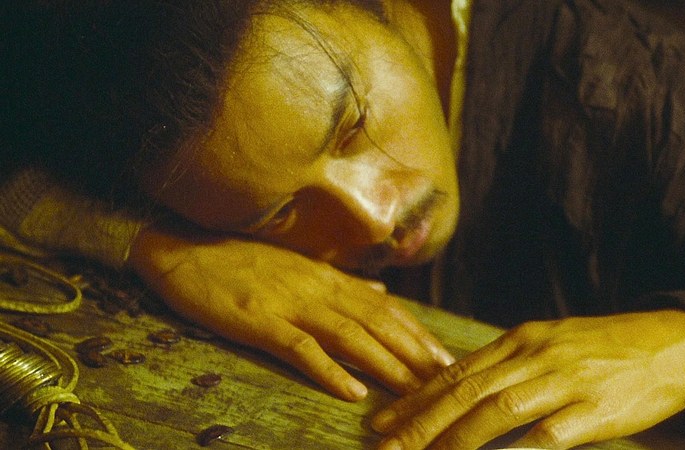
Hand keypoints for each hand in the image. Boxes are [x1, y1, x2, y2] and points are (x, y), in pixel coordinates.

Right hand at [127, 224, 454, 400]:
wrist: (183, 246)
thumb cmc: (240, 259)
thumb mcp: (298, 266)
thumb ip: (342, 282)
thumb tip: (381, 289)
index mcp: (328, 277)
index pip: (384, 306)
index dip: (416, 332)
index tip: (443, 357)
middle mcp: (318, 288)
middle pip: (376, 322)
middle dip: (413, 351)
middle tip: (444, 379)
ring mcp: (289, 303)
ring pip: (349, 335)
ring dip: (385, 363)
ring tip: (413, 389)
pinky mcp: (260, 321)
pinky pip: (300, 348)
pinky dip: (329, 369)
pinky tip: (352, 390)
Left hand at [372, 311, 684, 448]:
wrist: (673, 343)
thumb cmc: (608, 346)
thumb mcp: (552, 341)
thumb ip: (511, 363)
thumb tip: (465, 386)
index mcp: (522, 339)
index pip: (457, 370)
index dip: (416, 397)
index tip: (383, 418)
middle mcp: (536, 356)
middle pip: (466, 390)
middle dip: (419, 421)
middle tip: (384, 444)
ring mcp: (566, 381)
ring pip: (497, 411)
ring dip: (455, 439)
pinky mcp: (595, 409)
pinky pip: (549, 434)